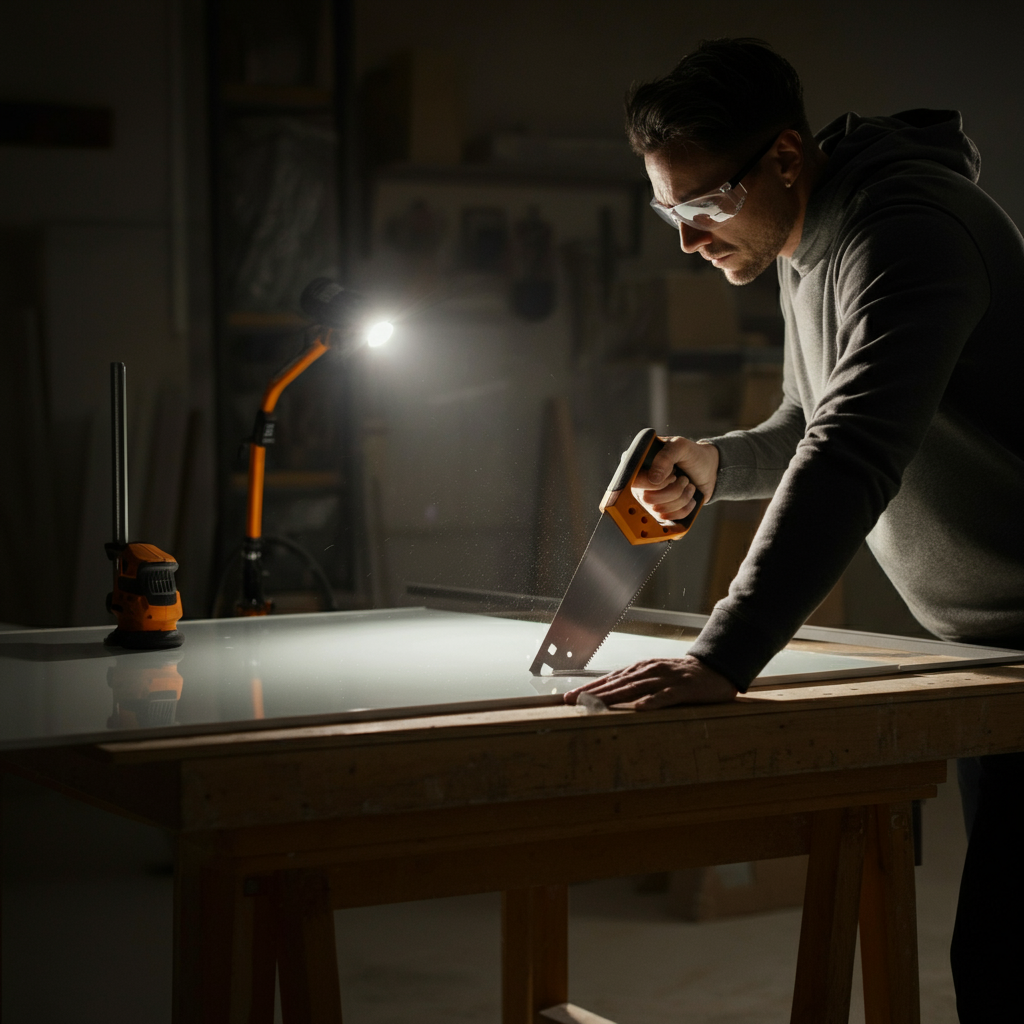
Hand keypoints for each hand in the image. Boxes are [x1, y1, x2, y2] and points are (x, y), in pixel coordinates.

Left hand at [563, 655, 736, 709]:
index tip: (569, 697)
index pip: (610, 679)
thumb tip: (610, 696)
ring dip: (613, 696)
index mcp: (641, 669)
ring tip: (594, 703)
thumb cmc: (681, 678)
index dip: (589, 688)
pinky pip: (666, 697)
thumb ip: (636, 685)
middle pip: (617, 683)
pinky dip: (652, 702)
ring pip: (635, 688)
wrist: (715, 670)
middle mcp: (649, 671)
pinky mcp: (683, 689)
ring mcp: (666, 679)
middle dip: (593, 692)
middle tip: (571, 701)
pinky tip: (639, 708)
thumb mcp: (655, 678)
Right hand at [631, 437, 718, 523]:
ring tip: (687, 484)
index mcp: (638, 465)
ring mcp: (649, 500)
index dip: (658, 482)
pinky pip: (669, 518)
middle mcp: (639, 485)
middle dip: (673, 490)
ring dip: (681, 497)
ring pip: (660, 510)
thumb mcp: (680, 446)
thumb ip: (665, 457)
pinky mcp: (661, 511)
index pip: (636, 482)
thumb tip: (653, 479)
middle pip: (648, 499)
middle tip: (682, 478)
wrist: (709, 469)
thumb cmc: (692, 455)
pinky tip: (689, 496)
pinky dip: (685, 507)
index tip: (673, 473)